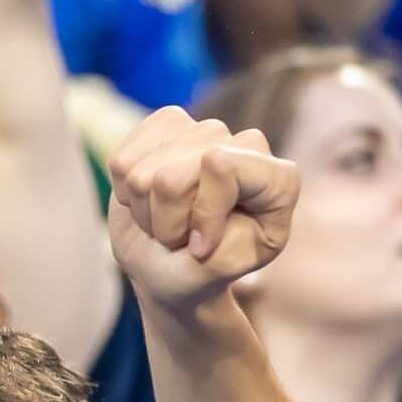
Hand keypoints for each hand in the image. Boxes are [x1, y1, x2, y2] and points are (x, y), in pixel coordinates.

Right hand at [105, 108, 297, 312]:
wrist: (170, 272)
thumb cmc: (200, 273)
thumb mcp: (220, 266)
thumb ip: (223, 222)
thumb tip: (210, 160)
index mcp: (278, 180)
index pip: (221, 167)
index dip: (201, 213)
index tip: (201, 249)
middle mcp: (247, 146)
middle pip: (172, 176)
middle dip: (168, 220)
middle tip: (183, 239)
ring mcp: (205, 132)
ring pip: (142, 170)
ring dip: (146, 210)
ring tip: (168, 224)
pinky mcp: (166, 127)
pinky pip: (123, 159)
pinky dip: (125, 193)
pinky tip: (149, 203)